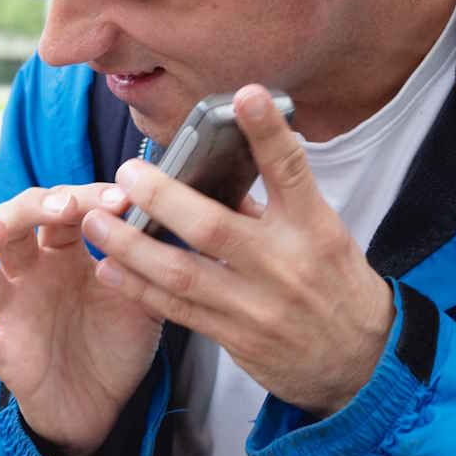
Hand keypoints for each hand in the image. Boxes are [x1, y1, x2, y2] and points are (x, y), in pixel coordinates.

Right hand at [0, 184, 164, 455]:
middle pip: (10, 225)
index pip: (60, 209)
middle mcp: (31, 277)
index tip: (122, 200)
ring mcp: (12, 314)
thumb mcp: (143, 300)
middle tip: (65, 207)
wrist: (108, 408)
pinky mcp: (3, 356)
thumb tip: (153, 217)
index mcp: (64, 255)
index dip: (86, 198)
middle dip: (31, 207)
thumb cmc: (118, 345)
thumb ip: (145, 264)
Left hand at [79, 86, 393, 416]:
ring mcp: (257, 305)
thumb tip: (216, 168)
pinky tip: (108, 268)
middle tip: (127, 173)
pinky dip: (138, 288)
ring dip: (130, 246)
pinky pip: (177, 309)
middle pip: (213, 227)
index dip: (268, 133)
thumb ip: (271, 205)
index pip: (290, 171)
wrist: (361, 361)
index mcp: (313, 227)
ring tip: (94, 221)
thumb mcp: (321, 236)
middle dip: (163, 198)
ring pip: (181, 272)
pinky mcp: (236, 338)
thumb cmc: (334, 283)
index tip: (246, 95)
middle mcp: (284, 264)